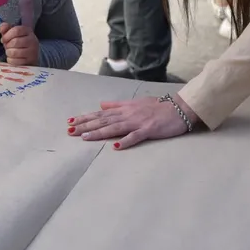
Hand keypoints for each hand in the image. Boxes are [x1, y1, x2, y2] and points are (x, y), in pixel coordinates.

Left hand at [0, 23, 38, 65]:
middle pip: (15, 42)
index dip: (7, 35)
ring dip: (8, 53)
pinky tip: (13, 58)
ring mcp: (33, 51)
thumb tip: (1, 28)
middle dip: (8, 45)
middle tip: (7, 47)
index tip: (3, 40)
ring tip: (10, 52)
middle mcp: (33, 40)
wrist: (30, 54)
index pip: (16, 30)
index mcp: (28, 31)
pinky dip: (11, 60)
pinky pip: (15, 61)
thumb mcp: (13, 34)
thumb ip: (6, 28)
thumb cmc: (19, 42)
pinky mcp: (31, 61)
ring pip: (14, 52)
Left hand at [67, 95, 200, 149]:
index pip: (101, 113)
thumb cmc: (158, 106)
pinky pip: (136, 136)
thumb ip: (118, 105)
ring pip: (115, 128)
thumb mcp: (135, 102)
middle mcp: (128, 114)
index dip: (85, 117)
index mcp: (125, 108)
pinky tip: (116, 146)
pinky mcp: (149, 129)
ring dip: (99, 132)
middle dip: (86, 125)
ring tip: (85, 137)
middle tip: (70, 131)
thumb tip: (102, 104)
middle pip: (104, 120)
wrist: (179, 108)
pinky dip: (126, 141)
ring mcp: (138, 122)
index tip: (70, 121)